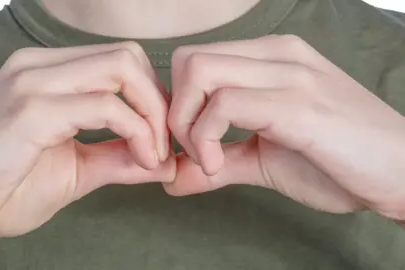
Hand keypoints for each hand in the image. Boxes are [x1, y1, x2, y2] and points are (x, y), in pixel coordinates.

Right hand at [0, 42, 173, 256]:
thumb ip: (119, 157)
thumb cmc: (5, 190)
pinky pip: (105, 106)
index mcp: (46, 72)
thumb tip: (165, 160)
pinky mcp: (29, 111)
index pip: (121, 61)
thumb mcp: (76, 170)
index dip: (151, 96)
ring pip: (122, 69)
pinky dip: (136, 131)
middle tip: (163, 144)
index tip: (160, 138)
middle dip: (158, 101)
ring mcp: (31, 83)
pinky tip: (142, 160)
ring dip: (152, 114)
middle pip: (128, 56)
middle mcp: (38, 66)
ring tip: (154, 155)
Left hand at [166, 35, 404, 220]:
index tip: (188, 145)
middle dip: (174, 111)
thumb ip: (217, 163)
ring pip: (198, 72)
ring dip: (186, 124)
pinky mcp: (298, 104)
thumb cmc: (336, 162)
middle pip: (187, 59)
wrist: (402, 173)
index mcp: (269, 58)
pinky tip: (217, 165)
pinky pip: (224, 105)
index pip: (193, 60)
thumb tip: (172, 178)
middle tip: (193, 151)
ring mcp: (288, 74)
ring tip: (208, 160)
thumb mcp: (263, 160)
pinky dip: (204, 138)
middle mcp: (276, 54)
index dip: (177, 104)